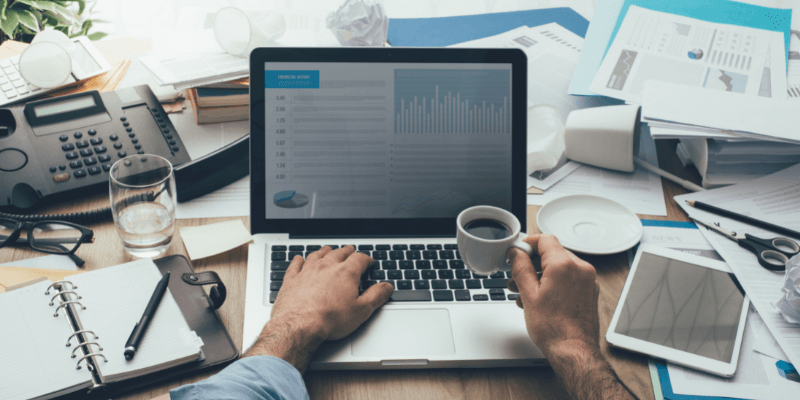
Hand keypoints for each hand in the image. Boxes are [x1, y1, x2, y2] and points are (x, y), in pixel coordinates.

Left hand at [244, 246, 393, 371]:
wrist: (299, 326)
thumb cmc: (330, 319)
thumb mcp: (361, 311)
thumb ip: (376, 296)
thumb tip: (387, 287)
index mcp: (345, 273)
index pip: (359, 259)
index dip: (366, 259)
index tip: (368, 261)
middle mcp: (326, 267)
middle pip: (338, 253)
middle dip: (347, 251)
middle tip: (350, 251)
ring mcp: (307, 271)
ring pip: (317, 255)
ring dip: (325, 251)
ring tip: (329, 250)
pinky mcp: (291, 280)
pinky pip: (295, 264)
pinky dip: (299, 260)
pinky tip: (299, 259)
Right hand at [507, 234, 600, 355]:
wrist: (573, 350)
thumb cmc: (554, 328)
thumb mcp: (528, 294)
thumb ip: (520, 268)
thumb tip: (516, 253)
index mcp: (564, 265)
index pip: (545, 239)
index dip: (528, 244)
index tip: (517, 252)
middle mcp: (580, 269)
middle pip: (552, 253)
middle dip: (532, 263)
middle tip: (516, 276)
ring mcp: (587, 280)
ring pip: (560, 267)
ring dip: (540, 274)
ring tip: (524, 291)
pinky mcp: (589, 291)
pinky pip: (568, 278)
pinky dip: (553, 283)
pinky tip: (539, 298)